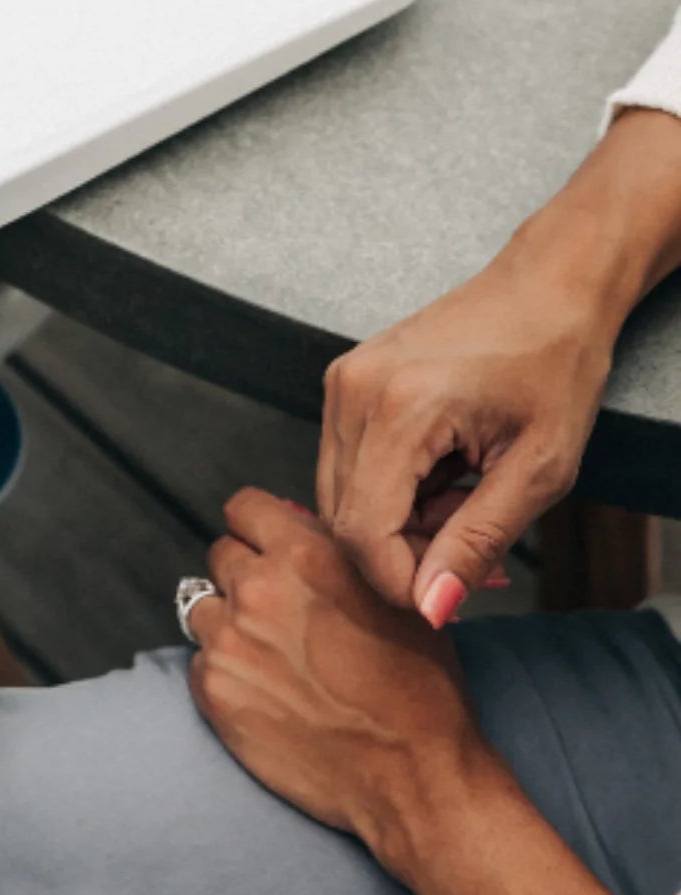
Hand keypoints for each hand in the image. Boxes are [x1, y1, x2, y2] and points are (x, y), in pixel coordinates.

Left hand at [186, 489, 491, 863]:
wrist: (415, 780)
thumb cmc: (419, 689)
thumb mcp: (393, 596)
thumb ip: (334, 553)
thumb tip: (293, 525)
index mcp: (305, 555)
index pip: (243, 507)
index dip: (259, 529)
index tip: (268, 549)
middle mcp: (258, 589)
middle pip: (221, 554)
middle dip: (246, 575)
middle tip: (279, 612)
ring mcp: (228, 641)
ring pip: (202, 606)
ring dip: (228, 622)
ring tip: (273, 656)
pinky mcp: (212, 689)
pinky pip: (200, 659)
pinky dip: (225, 671)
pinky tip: (267, 693)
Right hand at [318, 248, 612, 622]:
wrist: (546, 288)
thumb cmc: (555, 367)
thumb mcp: (540, 468)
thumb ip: (479, 539)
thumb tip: (433, 606)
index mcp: (400, 408)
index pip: (362, 530)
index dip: (400, 580)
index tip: (451, 595)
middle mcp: (353, 392)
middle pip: (342, 516)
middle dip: (400, 553)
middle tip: (471, 548)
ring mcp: (341, 382)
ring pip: (339, 493)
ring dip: (394, 522)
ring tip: (462, 503)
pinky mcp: (344, 381)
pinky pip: (344, 462)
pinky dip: (387, 489)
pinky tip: (441, 475)